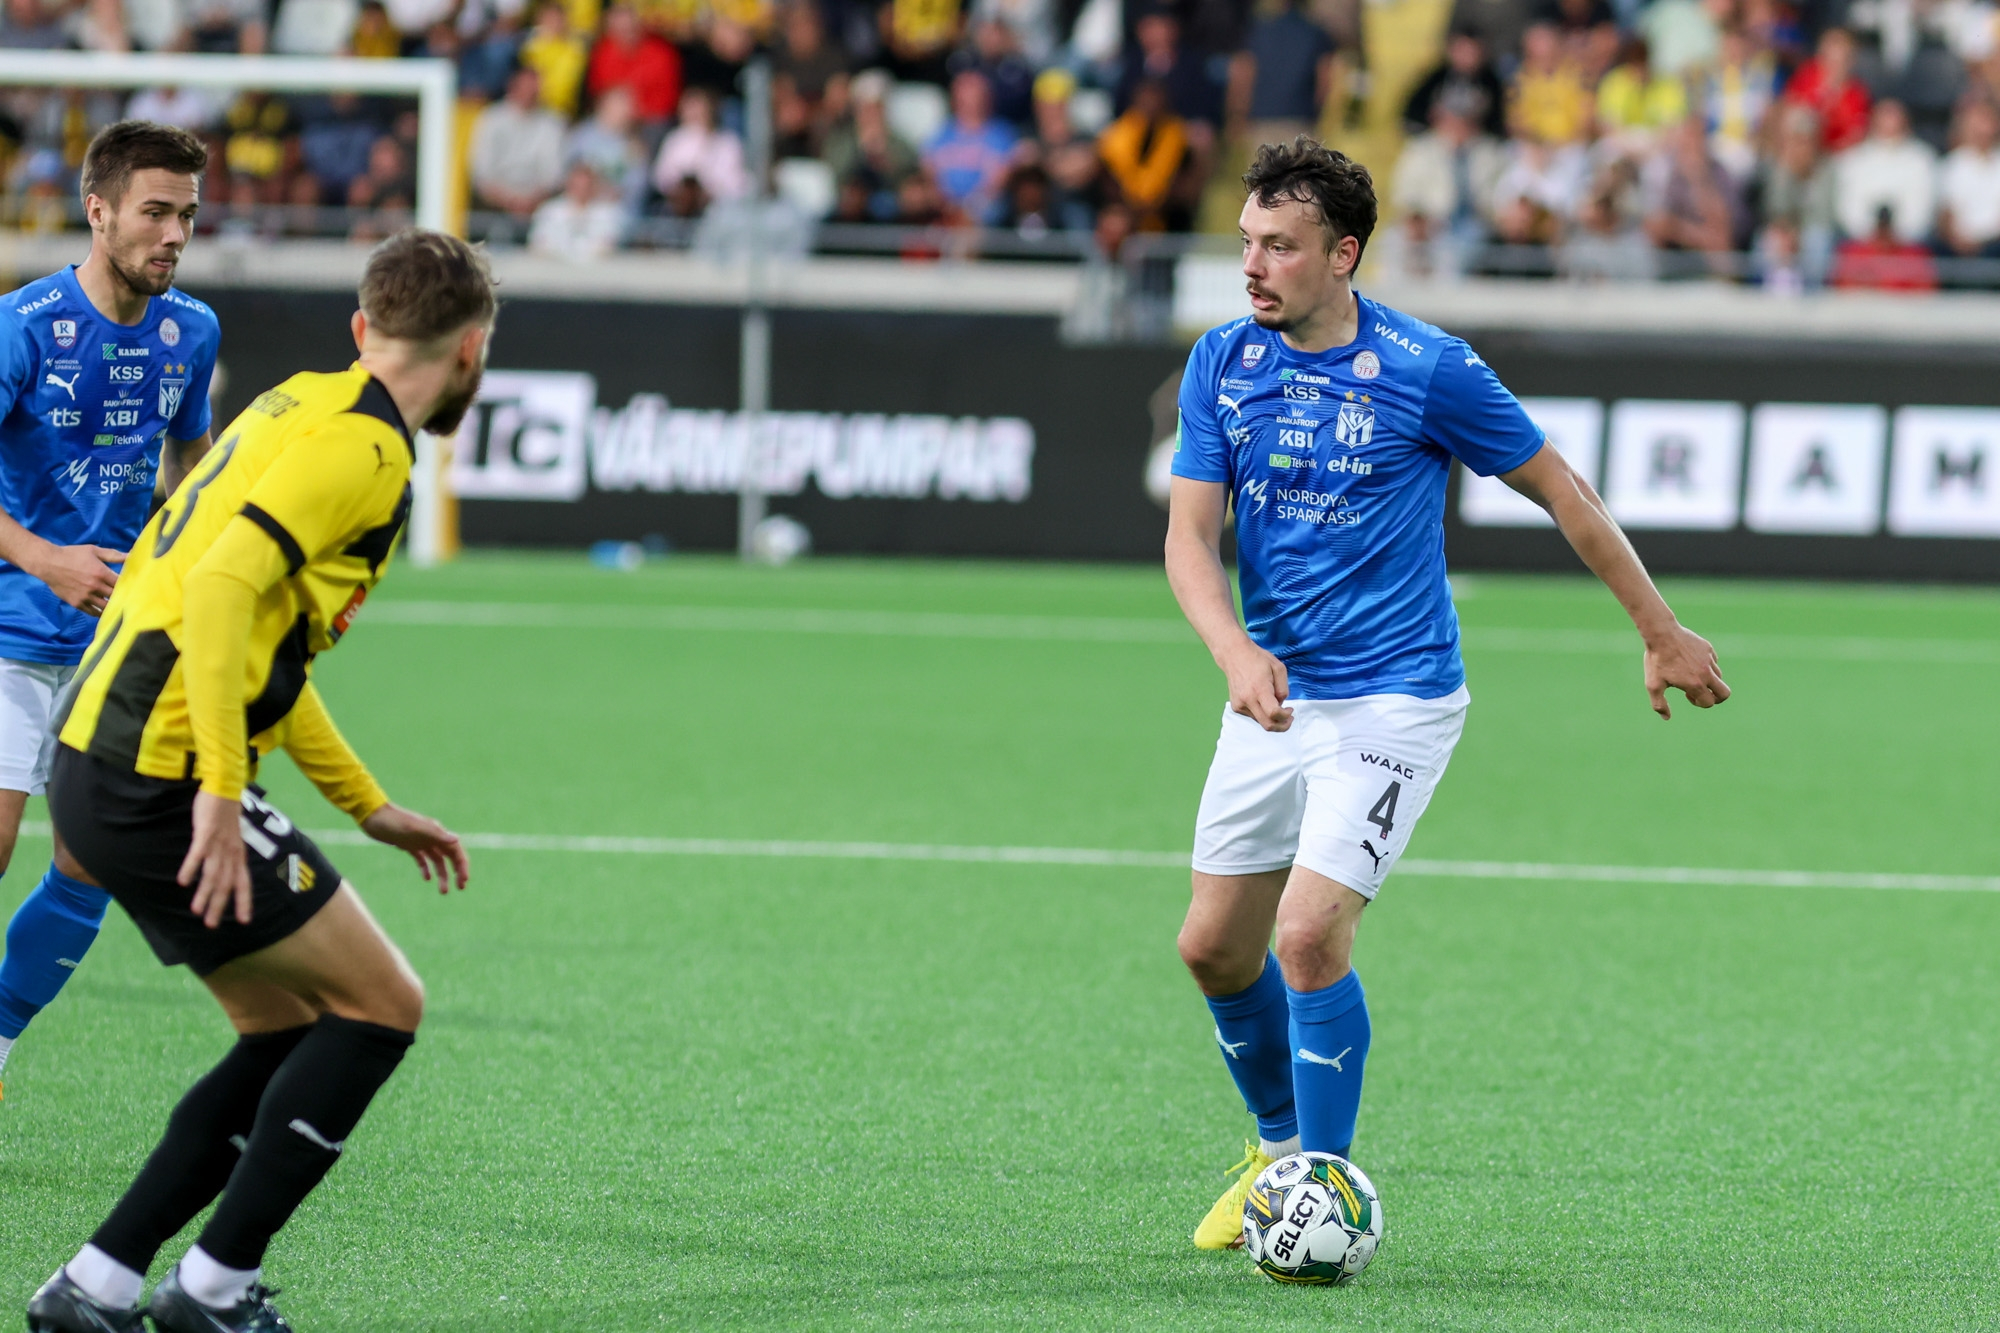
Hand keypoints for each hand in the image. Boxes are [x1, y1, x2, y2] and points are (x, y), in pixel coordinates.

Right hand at [34, 544, 125, 615]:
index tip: (134, 587)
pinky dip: (100, 612)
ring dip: (113, 607)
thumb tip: (133, 555)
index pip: (123, 584)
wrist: (48, 563)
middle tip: (129, 598)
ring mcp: (85, 597)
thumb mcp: (94, 551)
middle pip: (116, 597)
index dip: (130, 586)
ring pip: (106, 607)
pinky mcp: (77, 603)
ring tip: (118, 606)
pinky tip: (105, 610)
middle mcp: (95, 587)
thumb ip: (114, 555)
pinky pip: (93, 612)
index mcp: (101, 573)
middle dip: (123, 597)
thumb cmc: (72, 555)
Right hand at [180, 791, 251, 927]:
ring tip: (196, 910)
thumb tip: (222, 873)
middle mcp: (232, 853)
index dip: (245, 902)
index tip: (245, 921)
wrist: (225, 788)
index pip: (244, 883)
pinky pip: (198, 854)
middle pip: (226, 884)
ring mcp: (219, 844)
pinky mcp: (206, 833)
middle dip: (220, 906)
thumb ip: (228, 856)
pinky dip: (191, 868)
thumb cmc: (226, 815)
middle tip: (211, 924)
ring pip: (213, 874)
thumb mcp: (232, 839)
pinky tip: (183, 881)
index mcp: (239, 855)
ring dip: (205, 893)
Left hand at [362, 803, 469, 893]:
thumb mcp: (415, 829)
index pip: (456, 851)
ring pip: (437, 860)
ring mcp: (420, 841)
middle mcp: (432, 837)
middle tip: (460, 888)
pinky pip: (422, 859)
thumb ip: (436, 835)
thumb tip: (457, 839)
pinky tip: (426, 878)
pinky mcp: (409, 845)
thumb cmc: (394, 822)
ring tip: (443, 891)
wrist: (373, 817)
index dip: (462, 866)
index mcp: (437, 832)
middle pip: (450, 856)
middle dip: (457, 872)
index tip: (464, 881)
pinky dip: (425, 868)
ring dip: (442, 875)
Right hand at [1221, 640, 1292, 731]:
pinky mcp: (1236, 707)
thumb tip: (1281, 704)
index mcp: (1259, 689)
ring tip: (1273, 702)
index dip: (1285, 717)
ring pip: (1260, 721)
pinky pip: (1253, 716)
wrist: (1234, 655)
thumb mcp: (1279, 668)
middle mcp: (1247, 700)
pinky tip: (1261, 700)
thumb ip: (1283, 689)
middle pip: (1267, 725)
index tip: (1290, 710)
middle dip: (1281, 726)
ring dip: (1271, 717)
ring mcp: (1239, 705)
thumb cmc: (1258, 659)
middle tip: (1288, 718)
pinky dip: (1261, 713)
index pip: (1274, 713)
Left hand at [1644, 624, 1730, 719]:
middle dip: (1716, 698)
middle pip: (1725, 693)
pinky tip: (1690, 662)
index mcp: (1695, 684)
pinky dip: (1707, 666)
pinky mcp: (1708, 649)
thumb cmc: (1656, 660)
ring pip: (1719, 676)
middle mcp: (1706, 673)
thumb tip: (1666, 717)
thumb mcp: (1653, 685)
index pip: (1708, 703)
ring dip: (1709, 681)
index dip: (1698, 703)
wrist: (1661, 634)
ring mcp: (1709, 660)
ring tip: (1691, 674)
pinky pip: (1713, 661)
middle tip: (1702, 693)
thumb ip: (1659, 704)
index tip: (1686, 694)